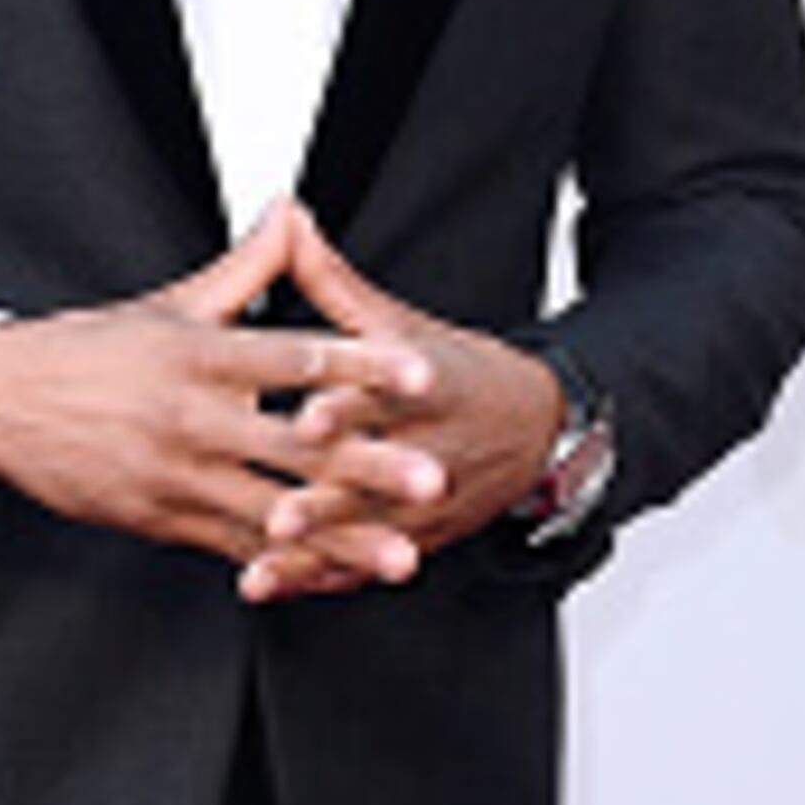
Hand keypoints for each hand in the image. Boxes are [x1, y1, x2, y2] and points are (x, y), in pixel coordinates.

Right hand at [0, 203, 437, 567]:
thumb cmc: (90, 351)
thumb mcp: (169, 303)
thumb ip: (245, 266)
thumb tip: (292, 211)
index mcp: (201, 356)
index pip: (296, 359)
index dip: (363, 366)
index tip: (419, 374)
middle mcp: (194, 420)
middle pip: (297, 447)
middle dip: (371, 470)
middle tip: (432, 482)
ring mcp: (178, 477)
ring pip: (275, 514)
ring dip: (344, 538)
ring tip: (402, 556)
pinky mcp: (162, 519)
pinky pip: (235, 548)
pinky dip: (287, 566)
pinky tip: (334, 579)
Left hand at [233, 206, 563, 602]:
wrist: (537, 431)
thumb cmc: (458, 373)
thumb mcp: (400, 323)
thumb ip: (334, 281)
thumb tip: (289, 221)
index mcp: (419, 387)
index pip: (381, 396)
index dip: (346, 409)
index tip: (309, 415)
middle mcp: (424, 450)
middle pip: (371, 478)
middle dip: (327, 500)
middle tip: (280, 514)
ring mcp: (421, 502)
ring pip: (366, 532)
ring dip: (318, 551)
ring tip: (267, 560)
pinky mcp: (416, 537)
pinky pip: (365, 564)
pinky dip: (321, 578)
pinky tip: (273, 583)